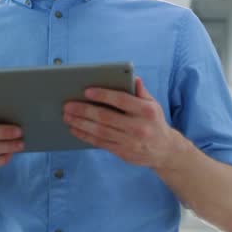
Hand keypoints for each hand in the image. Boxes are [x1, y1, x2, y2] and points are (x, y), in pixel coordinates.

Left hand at [63, 77, 182, 170]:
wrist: (165, 151)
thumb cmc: (154, 122)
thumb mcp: (153, 104)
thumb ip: (141, 92)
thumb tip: (132, 78)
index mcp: (146, 111)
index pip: (121, 100)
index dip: (103, 95)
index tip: (87, 91)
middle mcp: (138, 127)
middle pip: (106, 117)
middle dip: (84, 110)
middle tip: (68, 105)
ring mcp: (130, 142)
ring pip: (100, 132)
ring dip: (81, 123)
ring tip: (67, 116)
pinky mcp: (123, 153)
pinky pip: (100, 143)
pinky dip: (85, 136)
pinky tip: (75, 129)